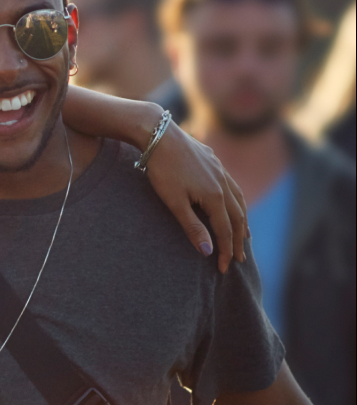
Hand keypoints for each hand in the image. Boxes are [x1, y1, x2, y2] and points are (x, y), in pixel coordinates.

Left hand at [145, 122, 247, 274]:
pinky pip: (232, 187)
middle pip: (237, 218)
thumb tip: (208, 251)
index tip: (222, 268)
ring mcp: (220, 171)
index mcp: (215, 197)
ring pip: (238, 201)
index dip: (225, 251)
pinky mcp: (214, 162)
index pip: (225, 231)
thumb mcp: (174, 203)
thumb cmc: (163, 171)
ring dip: (242, 221)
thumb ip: (192, 227)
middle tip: (238, 259)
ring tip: (244, 236)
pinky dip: (237, 201)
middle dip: (237, 240)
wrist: (160, 135)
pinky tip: (233, 204)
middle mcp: (223, 184)